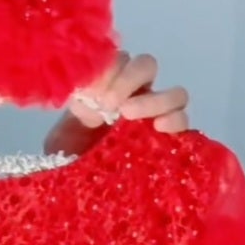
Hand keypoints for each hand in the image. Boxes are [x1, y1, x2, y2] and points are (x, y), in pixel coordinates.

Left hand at [47, 54, 189, 155]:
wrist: (82, 185)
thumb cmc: (71, 155)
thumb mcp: (61, 134)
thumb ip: (69, 116)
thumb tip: (77, 97)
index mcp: (110, 84)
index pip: (117, 59)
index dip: (107, 68)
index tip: (89, 90)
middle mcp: (137, 94)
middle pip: (147, 66)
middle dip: (128, 79)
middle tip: (108, 103)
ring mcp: (158, 115)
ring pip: (174, 92)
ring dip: (154, 99)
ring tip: (128, 115)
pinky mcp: (171, 137)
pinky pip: (183, 121)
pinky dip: (175, 120)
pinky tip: (157, 128)